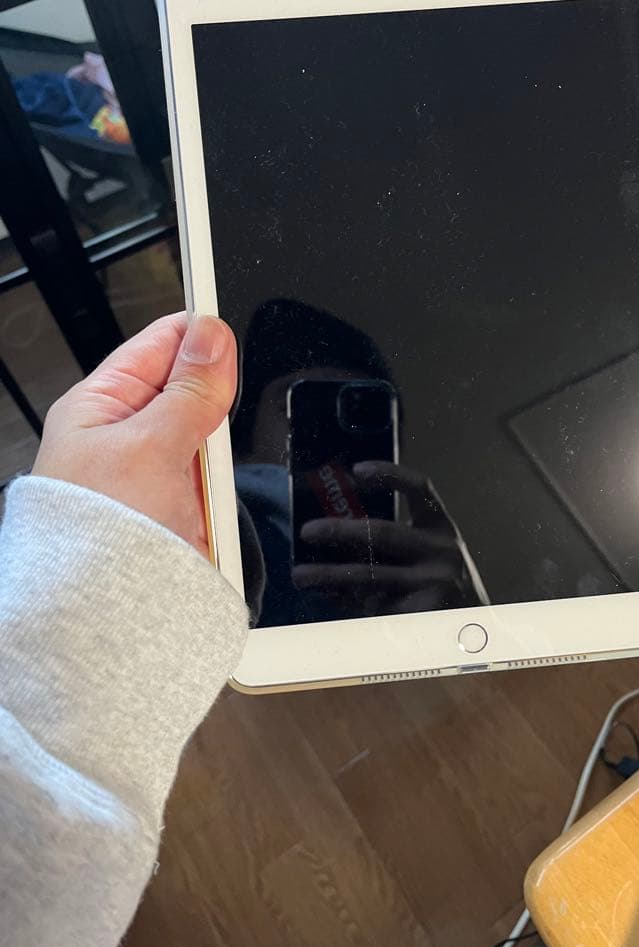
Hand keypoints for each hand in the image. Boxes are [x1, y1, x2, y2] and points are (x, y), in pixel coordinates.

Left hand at [32, 313, 236, 555]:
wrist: (106, 618)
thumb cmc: (93, 536)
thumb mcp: (149, 447)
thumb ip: (189, 391)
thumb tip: (213, 336)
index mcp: (102, 404)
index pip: (160, 343)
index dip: (200, 334)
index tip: (236, 328)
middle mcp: (127, 434)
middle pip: (193, 389)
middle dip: (216, 402)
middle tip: (210, 426)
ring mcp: (157, 471)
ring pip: (212, 435)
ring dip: (219, 453)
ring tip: (200, 479)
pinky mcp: (182, 505)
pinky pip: (218, 477)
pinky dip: (224, 487)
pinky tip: (213, 500)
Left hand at [292, 461, 474, 613]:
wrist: (478, 628)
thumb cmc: (442, 583)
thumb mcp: (432, 553)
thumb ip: (399, 540)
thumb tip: (337, 528)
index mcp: (443, 527)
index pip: (421, 488)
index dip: (390, 474)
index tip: (357, 470)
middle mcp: (443, 551)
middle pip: (382, 532)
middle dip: (339, 530)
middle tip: (307, 531)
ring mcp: (434, 584)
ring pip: (369, 576)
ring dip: (328, 575)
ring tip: (300, 575)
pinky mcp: (422, 615)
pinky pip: (374, 606)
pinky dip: (347, 602)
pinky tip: (328, 599)